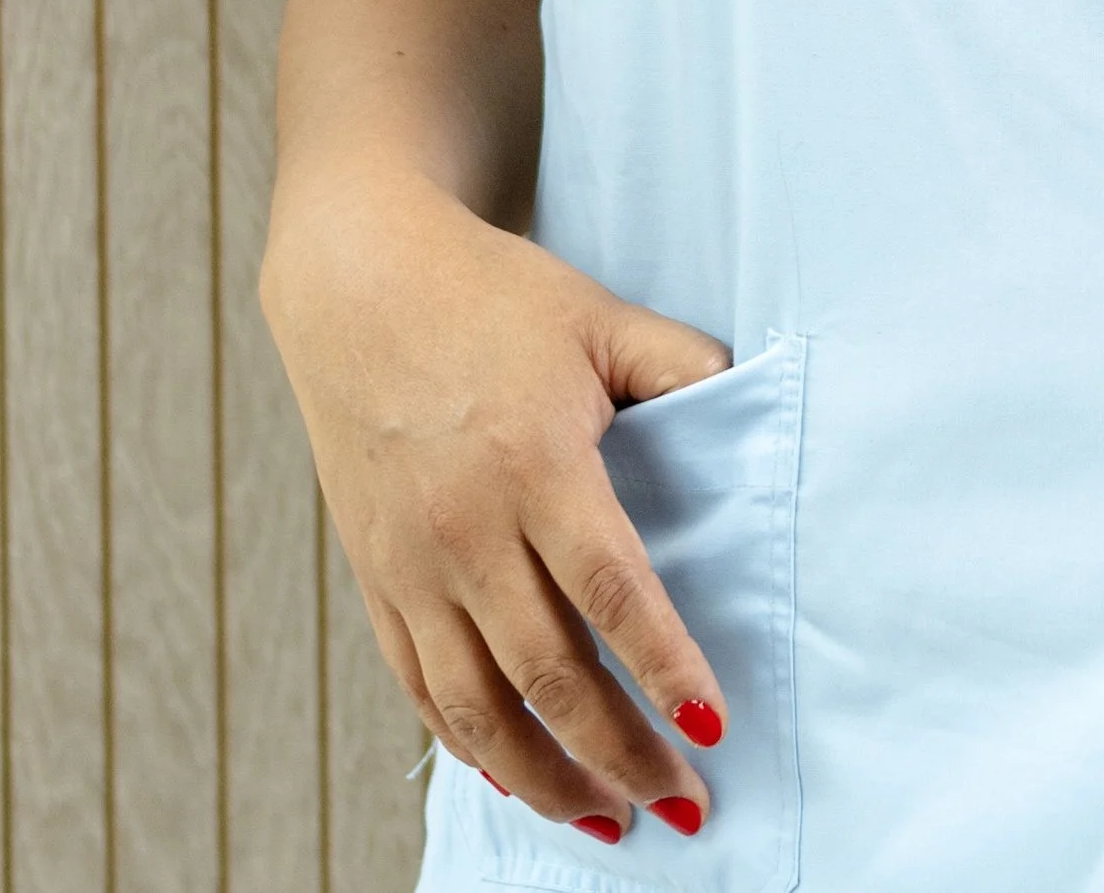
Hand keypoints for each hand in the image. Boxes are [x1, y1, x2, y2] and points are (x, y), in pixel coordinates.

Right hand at [262, 173, 731, 839]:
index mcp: (533, 465)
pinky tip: (513, 777)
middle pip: (549, 675)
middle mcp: (466, 531)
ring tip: (609, 821)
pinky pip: (421, 689)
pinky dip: (468, 747)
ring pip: (478, 709)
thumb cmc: (488, 296)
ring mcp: (413, 565)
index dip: (663, 665)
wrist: (358, 283)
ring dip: (546, 778)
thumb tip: (746, 400)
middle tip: (682, 802)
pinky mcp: (375, 579)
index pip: (611, 592)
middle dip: (620, 753)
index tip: (711, 722)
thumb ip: (677, 366)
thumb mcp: (597, 317)